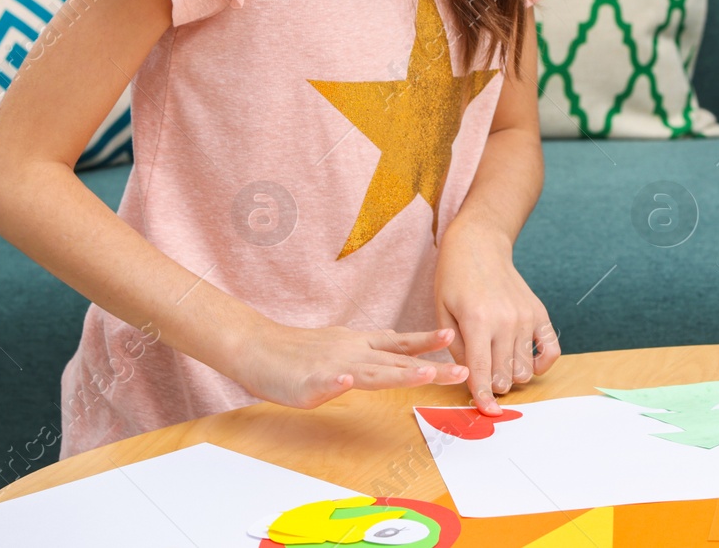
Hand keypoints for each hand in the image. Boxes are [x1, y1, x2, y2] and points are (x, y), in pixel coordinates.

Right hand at [222, 321, 469, 408]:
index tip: (455, 337)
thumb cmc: (298, 351)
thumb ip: (369, 347)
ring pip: (371, 371)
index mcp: (360, 345)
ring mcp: (332, 365)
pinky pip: (324, 382)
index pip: (400, 344)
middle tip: (462, 370)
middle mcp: (352, 352)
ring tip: (425, 373)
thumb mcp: (340, 344)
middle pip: (397, 361)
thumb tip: (395, 341)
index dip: (428, 341)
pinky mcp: (308, 381)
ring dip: (398, 372)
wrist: (256, 347)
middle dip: (431, 366)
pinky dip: (336, 382)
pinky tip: (345, 382)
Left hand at [435, 218, 559, 413]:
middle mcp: (506, 321)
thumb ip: (456, 348)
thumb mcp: (442, 312)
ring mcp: (525, 318)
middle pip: (505, 375)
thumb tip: (471, 379)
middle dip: (493, 386)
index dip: (483, 397)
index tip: (486, 412)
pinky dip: (541, 365)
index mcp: (477, 321)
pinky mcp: (539, 313)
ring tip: (497, 366)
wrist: (479, 244)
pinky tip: (526, 364)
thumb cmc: (454, 278)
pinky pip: (551, 351)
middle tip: (483, 378)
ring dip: (511, 377)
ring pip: (525, 369)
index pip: (482, 371)